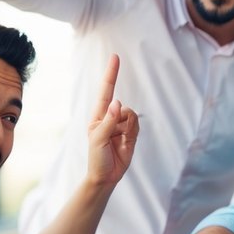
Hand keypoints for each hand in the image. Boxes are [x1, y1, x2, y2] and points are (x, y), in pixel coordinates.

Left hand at [86, 54, 139, 188]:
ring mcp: (121, 125)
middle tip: (112, 137)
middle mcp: (110, 117)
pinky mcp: (132, 133)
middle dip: (120, 120)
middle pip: (122, 107)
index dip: (111, 74)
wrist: (106, 176)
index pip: (106, 91)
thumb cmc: (96, 158)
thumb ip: (109, 120)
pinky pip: (137, 125)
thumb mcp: (98, 138)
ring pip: (132, 115)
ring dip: (127, 129)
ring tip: (118, 142)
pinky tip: (125, 143)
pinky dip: (133, 133)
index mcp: (98, 116)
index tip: (115, 57)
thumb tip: (117, 102)